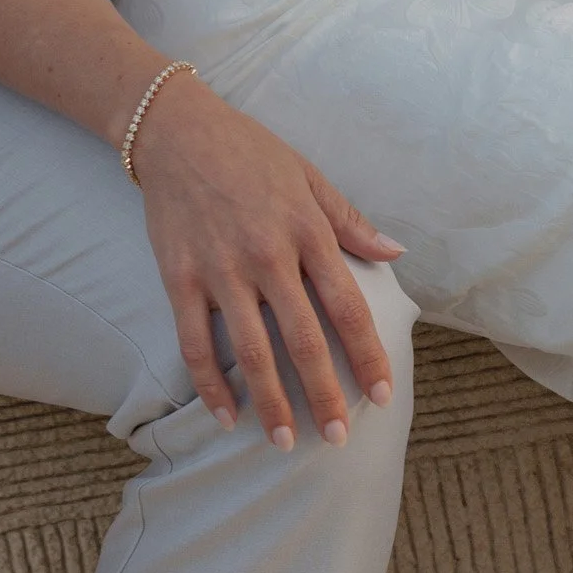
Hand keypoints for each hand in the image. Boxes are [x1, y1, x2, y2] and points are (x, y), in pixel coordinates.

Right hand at [128, 73, 401, 447]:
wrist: (176, 130)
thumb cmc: (250, 152)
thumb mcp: (310, 178)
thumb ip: (351, 222)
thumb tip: (396, 253)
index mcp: (306, 231)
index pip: (347, 306)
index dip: (367, 354)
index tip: (383, 393)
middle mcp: (266, 255)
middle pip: (302, 339)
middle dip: (324, 394)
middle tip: (338, 439)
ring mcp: (220, 269)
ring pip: (250, 351)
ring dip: (270, 402)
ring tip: (286, 442)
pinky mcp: (179, 277)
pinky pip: (194, 342)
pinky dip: (209, 384)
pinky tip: (224, 416)